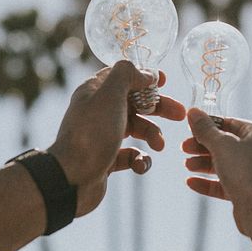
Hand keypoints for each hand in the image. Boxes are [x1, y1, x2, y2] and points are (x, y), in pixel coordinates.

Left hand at [47, 61, 185, 216]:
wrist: (72, 178)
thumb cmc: (91, 134)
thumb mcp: (110, 95)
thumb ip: (127, 75)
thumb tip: (145, 73)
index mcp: (96, 91)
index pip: (122, 76)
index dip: (143, 76)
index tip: (164, 81)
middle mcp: (98, 111)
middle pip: (135, 103)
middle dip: (158, 107)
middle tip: (180, 114)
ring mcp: (103, 136)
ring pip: (136, 129)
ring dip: (152, 134)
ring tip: (159, 145)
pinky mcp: (107, 159)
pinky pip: (131, 155)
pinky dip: (140, 159)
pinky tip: (139, 165)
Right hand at [182, 108, 251, 235]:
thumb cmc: (246, 171)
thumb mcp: (221, 144)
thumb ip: (205, 129)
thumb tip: (193, 112)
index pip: (231, 123)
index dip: (209, 124)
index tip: (190, 127)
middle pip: (226, 144)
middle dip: (203, 146)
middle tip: (184, 148)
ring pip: (225, 164)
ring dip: (204, 164)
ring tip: (187, 165)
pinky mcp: (248, 192)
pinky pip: (225, 184)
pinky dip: (208, 182)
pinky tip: (191, 182)